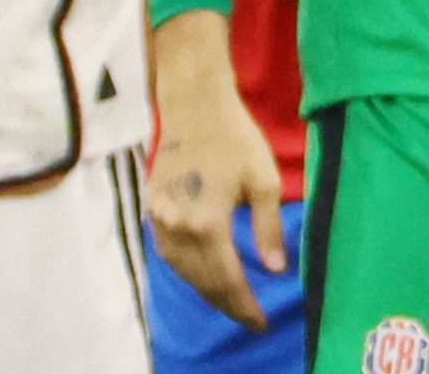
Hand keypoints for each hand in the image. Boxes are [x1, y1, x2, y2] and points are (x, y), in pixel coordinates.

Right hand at [148, 95, 287, 330]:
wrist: (195, 107)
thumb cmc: (236, 139)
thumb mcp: (264, 181)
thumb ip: (268, 229)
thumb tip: (275, 270)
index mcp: (208, 223)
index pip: (227, 280)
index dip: (245, 306)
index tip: (261, 323)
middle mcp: (179, 227)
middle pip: (204, 282)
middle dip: (228, 305)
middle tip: (250, 319)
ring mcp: (161, 220)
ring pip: (184, 272)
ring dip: (207, 292)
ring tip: (232, 303)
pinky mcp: (153, 210)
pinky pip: (169, 255)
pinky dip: (188, 272)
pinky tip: (204, 275)